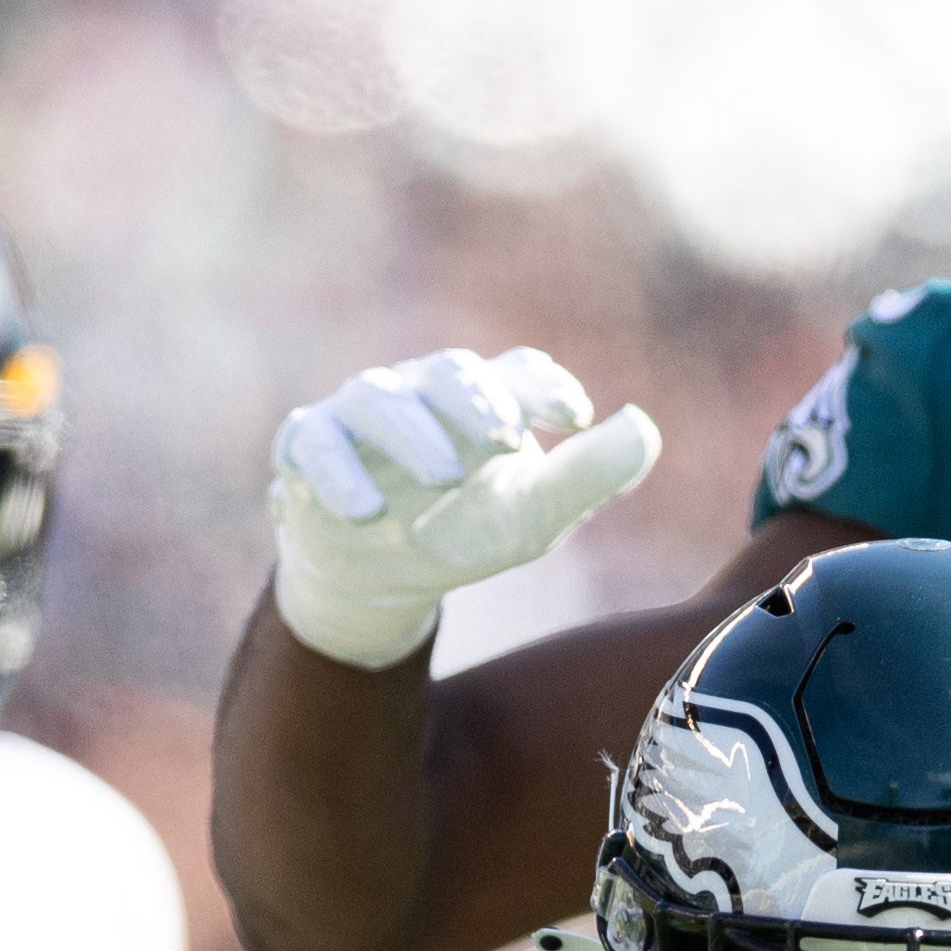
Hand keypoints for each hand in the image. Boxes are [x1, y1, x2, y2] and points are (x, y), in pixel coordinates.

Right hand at [267, 346, 661, 671]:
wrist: (379, 578)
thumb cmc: (464, 528)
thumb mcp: (536, 514)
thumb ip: (591, 473)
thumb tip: (644, 427)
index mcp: (481, 398)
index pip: (517, 372)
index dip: (544, 386)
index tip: (575, 417)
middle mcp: (420, 391)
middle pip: (449, 372)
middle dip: (476, 398)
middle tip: (505, 438)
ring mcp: (358, 415)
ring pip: (379, 400)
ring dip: (412, 433)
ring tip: (445, 476)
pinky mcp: (306, 448)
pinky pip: (314, 445)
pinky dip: (337, 472)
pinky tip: (364, 509)